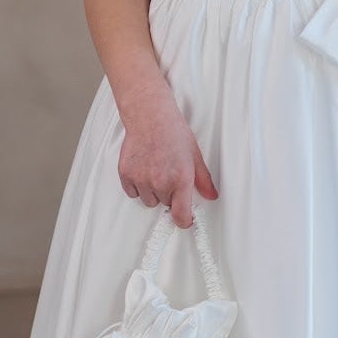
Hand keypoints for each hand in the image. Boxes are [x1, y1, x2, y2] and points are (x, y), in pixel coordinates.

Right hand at [116, 90, 217, 227]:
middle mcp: (160, 183)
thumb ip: (203, 180)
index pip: (181, 215)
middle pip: (165, 205)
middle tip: (169, 175)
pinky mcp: (126, 175)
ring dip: (153, 192)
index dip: (184, 220)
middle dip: (169, 194)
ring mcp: (141, 179)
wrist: (150, 117)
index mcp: (180, 180)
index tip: (185, 219)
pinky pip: (132, 193)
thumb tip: (211, 196)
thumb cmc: (173, 132)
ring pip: (149, 200)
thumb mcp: (195, 156)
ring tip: (156, 171)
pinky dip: (137, 186)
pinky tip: (143, 170)